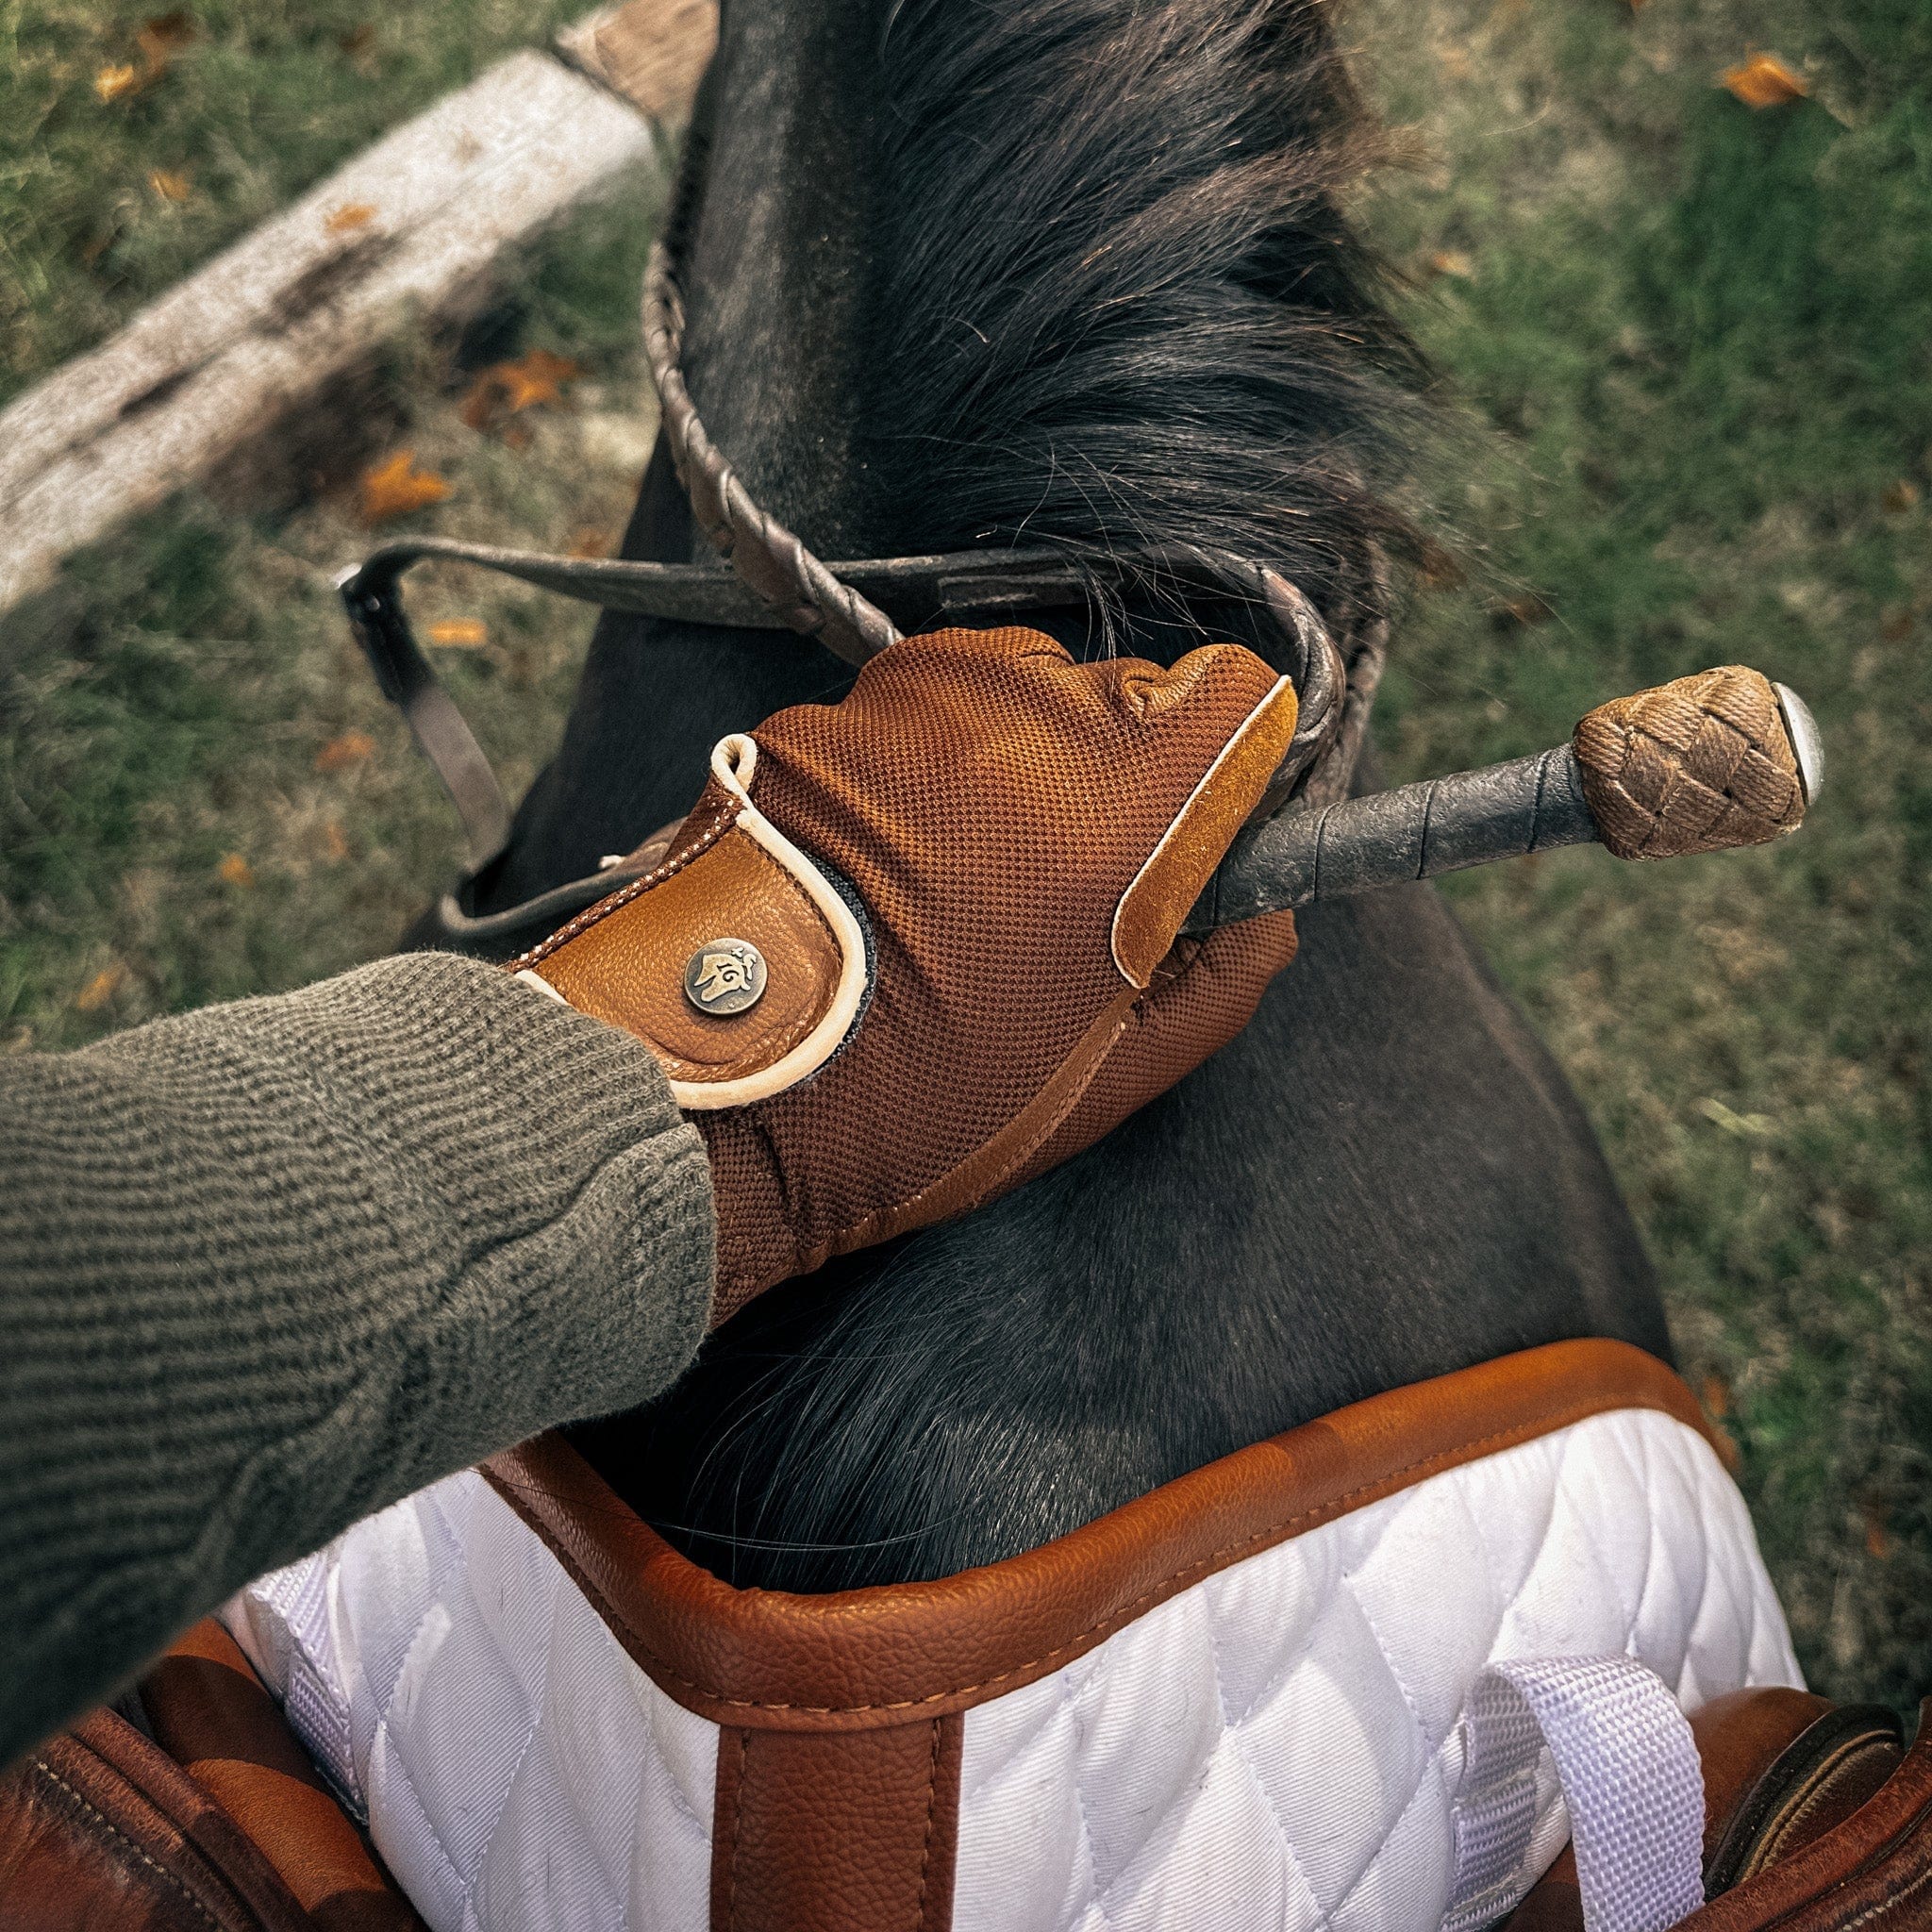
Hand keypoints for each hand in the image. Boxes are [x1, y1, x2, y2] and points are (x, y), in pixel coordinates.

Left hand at [515, 625, 1301, 1321]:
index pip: (1231, 691)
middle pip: (1118, 690)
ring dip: (1013, 759)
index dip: (1225, 755)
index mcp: (1115, 807)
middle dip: (1112, 770)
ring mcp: (902, 706)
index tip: (1198, 815)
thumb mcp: (1115, 1071)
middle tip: (1060, 880)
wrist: (723, 1100)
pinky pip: (908, 712)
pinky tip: (882, 864)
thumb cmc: (929, 1104)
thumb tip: (1269, 904)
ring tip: (960, 879)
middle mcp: (1016, 721)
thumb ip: (1224, 972)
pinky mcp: (815, 714)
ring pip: (1010, 688)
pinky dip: (915, 766)